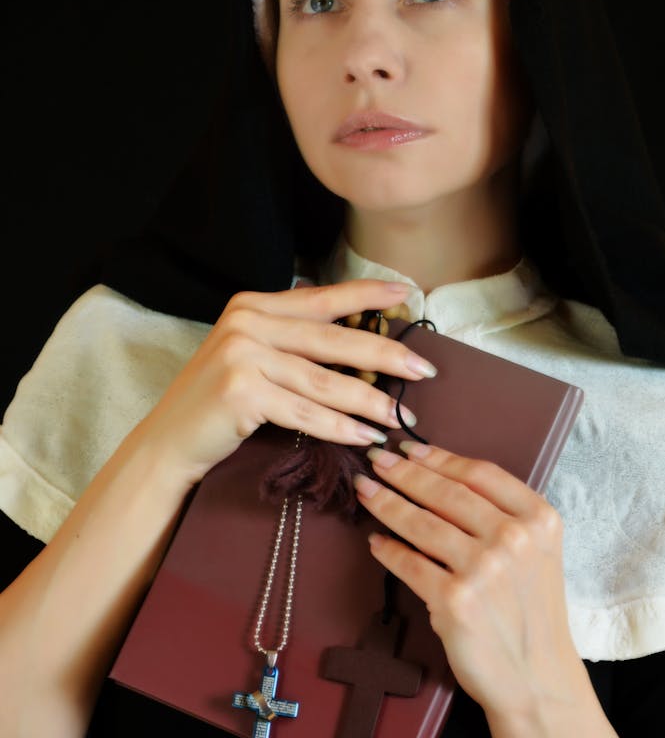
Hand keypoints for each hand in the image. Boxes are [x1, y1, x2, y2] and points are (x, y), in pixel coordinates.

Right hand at [127, 281, 435, 485]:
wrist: (168, 441)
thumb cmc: (217, 402)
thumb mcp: (250, 354)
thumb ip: (290, 339)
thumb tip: (359, 344)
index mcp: (253, 305)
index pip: (322, 297)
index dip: (367, 296)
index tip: (406, 295)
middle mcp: (247, 322)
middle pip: (332, 339)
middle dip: (384, 355)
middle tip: (424, 369)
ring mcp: (243, 355)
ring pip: (324, 381)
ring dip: (369, 402)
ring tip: (400, 417)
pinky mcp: (242, 392)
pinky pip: (305, 413)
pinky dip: (339, 428)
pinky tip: (365, 437)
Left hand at [355, 442, 588, 722]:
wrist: (537, 679)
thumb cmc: (531, 613)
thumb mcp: (537, 553)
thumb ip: (501, 516)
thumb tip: (437, 479)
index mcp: (538, 519)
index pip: (479, 473)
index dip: (439, 457)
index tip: (410, 448)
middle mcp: (514, 539)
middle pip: (446, 492)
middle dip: (404, 472)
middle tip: (376, 460)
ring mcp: (484, 569)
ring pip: (421, 523)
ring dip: (387, 503)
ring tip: (366, 491)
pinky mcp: (455, 600)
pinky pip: (409, 564)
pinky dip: (388, 550)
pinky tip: (376, 541)